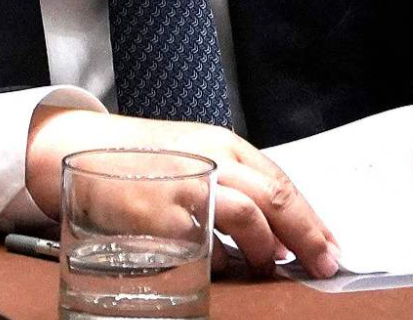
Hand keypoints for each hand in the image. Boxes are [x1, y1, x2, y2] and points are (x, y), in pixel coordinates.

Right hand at [26, 107, 342, 278]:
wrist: (81, 149)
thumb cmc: (143, 156)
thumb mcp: (197, 153)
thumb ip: (237, 183)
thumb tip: (279, 229)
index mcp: (224, 145)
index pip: (282, 183)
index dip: (312, 220)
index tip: (331, 248)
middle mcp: (211, 161)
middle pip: (275, 199)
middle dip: (308, 236)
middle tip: (325, 265)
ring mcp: (187, 188)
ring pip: (248, 218)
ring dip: (266, 250)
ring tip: (270, 267)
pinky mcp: (161, 217)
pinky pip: (205, 246)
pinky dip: (221, 262)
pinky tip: (224, 268)